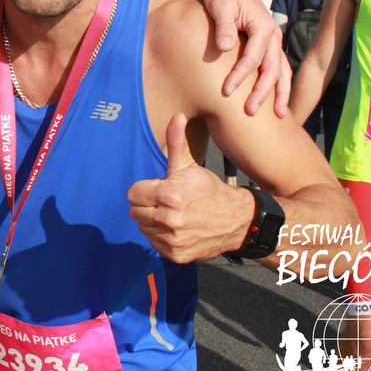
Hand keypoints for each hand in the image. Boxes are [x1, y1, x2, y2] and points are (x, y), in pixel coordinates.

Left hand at [127, 114, 251, 263]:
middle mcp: (170, 218)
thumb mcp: (190, 166)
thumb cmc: (210, 191)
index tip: (157, 189)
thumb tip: (177, 116)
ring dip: (153, 221)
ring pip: (143, 227)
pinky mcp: (176, 254)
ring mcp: (173, 239)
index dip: (144, 189)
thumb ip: (177, 142)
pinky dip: (161, 237)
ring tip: (171, 214)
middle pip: (135, 211)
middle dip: (147, 205)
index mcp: (170, 194)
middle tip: (165, 202)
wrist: (237, 220)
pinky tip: (176, 228)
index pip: (133, 194)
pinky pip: (153, 243)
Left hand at [203, 0, 290, 116]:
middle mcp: (273, 36)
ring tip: (280, 115)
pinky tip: (278, 102)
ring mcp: (273, 42)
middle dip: (263, 92)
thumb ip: (223, 25)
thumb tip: (225, 47)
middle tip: (250, 111)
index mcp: (262, 26)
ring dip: (280, 93)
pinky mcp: (268, 47)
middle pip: (272, 69)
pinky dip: (280, 85)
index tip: (226, 91)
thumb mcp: (220, 5)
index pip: (254, 57)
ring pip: (282, 71)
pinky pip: (279, 68)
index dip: (241, 75)